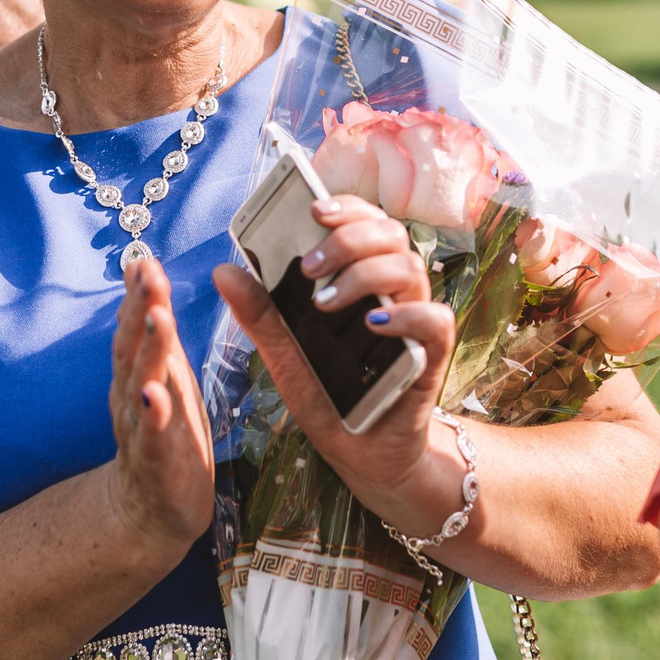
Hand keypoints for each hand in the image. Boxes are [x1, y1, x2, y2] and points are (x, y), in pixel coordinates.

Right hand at [103, 254, 215, 549]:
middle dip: (142, 310)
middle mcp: (132, 396)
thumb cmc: (163, 432)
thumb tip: (142, 267)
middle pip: (133, 348)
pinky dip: (154, 414)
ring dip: (149, 350)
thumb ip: (152, 326)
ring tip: (158, 318)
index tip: (145, 259)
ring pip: (142, 384)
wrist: (149, 511)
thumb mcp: (162, 372)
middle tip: (150, 275)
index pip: (135, 327)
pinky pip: (153, 436)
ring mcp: (141, 429)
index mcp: (137, 373)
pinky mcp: (156, 463)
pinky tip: (155, 394)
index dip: (140, 294)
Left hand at [212, 195, 461, 537]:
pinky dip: (408, 314)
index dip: (347, 206)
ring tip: (324, 301)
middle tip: (310, 265)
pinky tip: (375, 322)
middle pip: (390, 235)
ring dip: (365, 274)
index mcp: (362, 279)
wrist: (362, 453)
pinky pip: (436, 320)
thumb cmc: (329, 396)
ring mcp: (415, 321)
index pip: (366, 222)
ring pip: (410, 268)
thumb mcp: (286, 356)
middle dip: (349, 238)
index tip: (314, 209)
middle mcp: (393, 292)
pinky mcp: (432, 356)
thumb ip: (261, 315)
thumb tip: (224, 270)